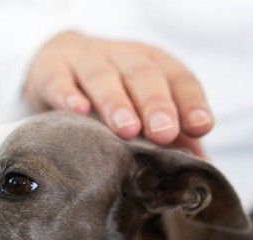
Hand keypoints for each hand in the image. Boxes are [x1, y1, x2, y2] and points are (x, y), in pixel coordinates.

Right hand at [23, 32, 212, 155]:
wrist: (56, 63)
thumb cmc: (111, 92)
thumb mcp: (142, 107)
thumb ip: (173, 135)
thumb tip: (201, 168)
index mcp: (152, 64)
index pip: (177, 78)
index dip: (190, 100)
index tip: (200, 126)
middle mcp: (121, 58)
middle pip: (142, 75)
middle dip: (155, 104)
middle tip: (164, 132)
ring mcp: (85, 62)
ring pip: (102, 78)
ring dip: (116, 102)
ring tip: (126, 129)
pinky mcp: (51, 71)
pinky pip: (59, 81)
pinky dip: (68, 95)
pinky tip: (77, 110)